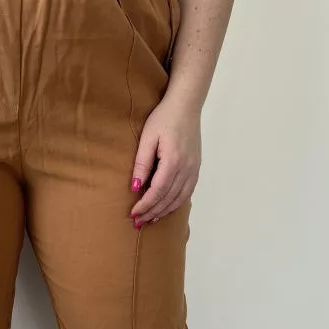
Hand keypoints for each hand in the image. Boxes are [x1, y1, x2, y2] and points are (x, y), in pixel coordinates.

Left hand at [129, 96, 201, 225]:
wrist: (186, 106)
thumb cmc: (163, 118)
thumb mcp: (147, 138)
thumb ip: (142, 163)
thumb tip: (135, 187)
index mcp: (174, 160)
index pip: (157, 191)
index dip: (145, 205)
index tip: (133, 213)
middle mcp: (187, 168)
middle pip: (168, 198)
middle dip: (152, 212)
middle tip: (138, 222)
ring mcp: (194, 169)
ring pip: (179, 199)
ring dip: (164, 211)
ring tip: (150, 220)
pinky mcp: (196, 168)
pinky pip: (187, 192)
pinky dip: (175, 204)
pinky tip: (165, 209)